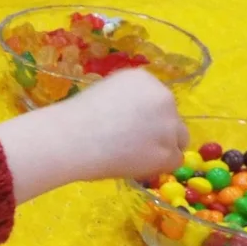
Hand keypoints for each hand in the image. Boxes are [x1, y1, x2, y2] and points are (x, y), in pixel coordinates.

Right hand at [0, 69, 187, 203]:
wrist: (70, 139)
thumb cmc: (74, 118)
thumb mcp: (103, 94)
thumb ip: (127, 102)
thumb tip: (136, 121)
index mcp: (144, 79)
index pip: (158, 101)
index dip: (144, 116)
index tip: (125, 126)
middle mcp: (163, 96)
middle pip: (172, 119)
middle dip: (157, 131)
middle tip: (131, 144)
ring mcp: (169, 124)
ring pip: (177, 141)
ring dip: (159, 149)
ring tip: (131, 156)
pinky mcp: (169, 151)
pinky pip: (174, 161)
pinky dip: (158, 166)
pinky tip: (135, 165)